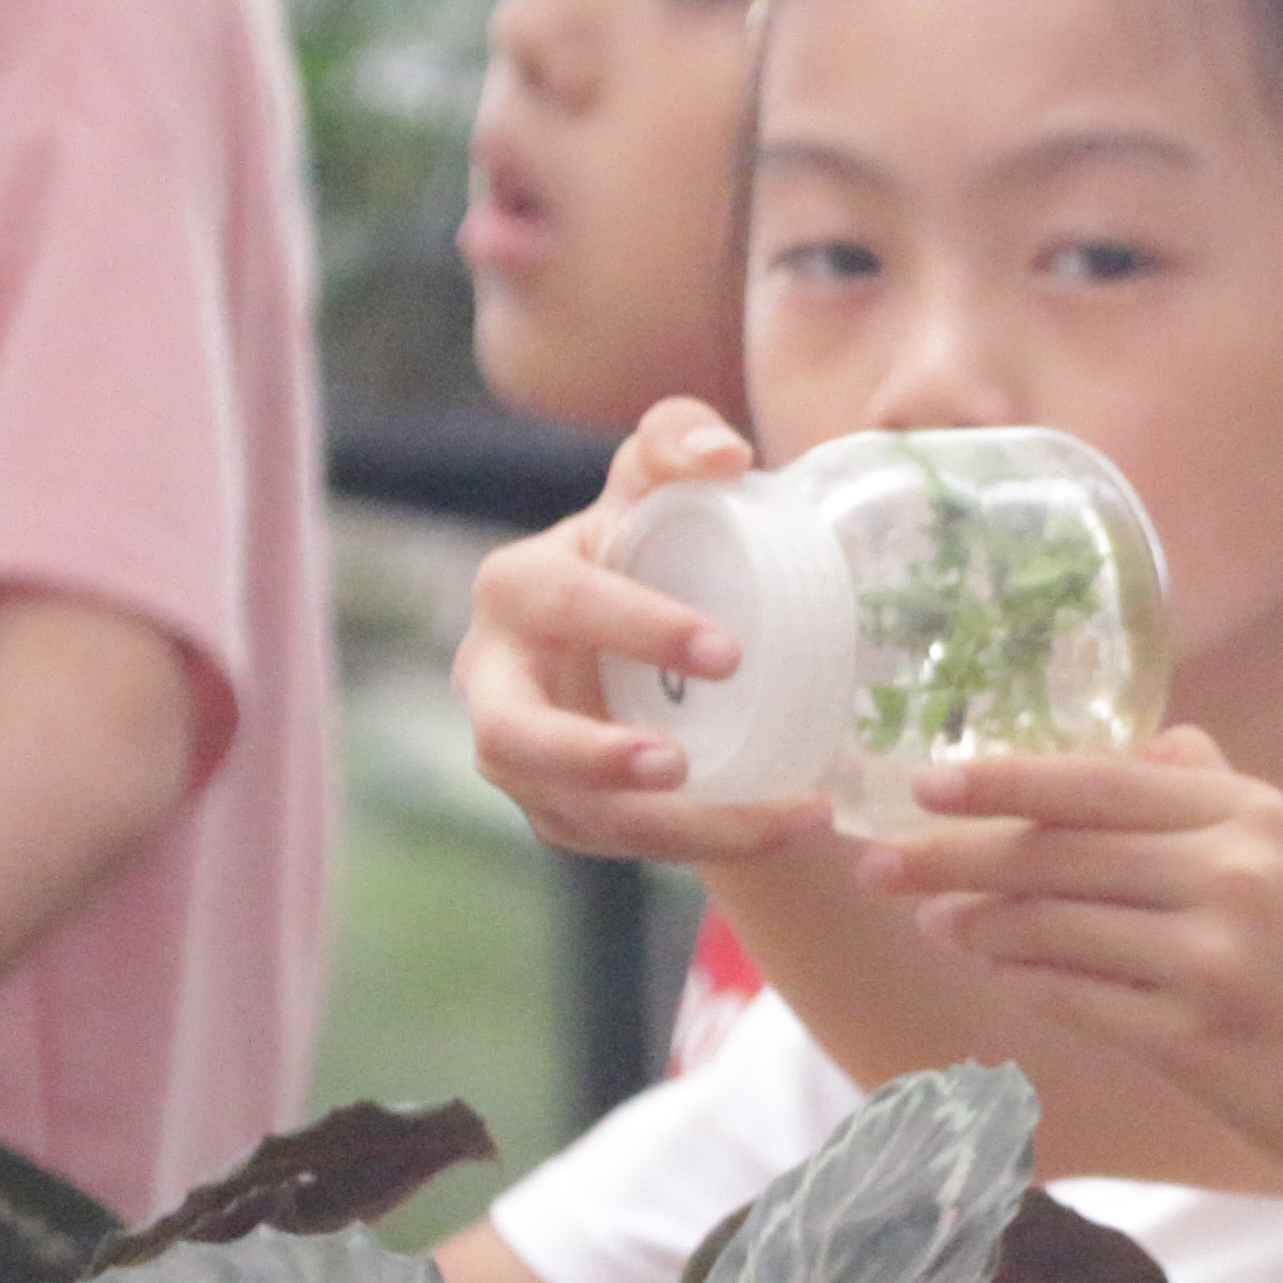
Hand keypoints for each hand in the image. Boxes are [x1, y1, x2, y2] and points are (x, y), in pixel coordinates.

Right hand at [454, 401, 832, 864]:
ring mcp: (520, 756)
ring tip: (777, 820)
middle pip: (515, 734)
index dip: (634, 625)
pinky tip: (787, 827)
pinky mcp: (559, 811)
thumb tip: (724, 455)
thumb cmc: (651, 540)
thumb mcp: (657, 483)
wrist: (648, 625)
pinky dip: (703, 844)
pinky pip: (619, 843)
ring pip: (572, 810)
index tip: (729, 653)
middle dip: (590, 753)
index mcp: (517, 588)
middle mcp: (496, 680)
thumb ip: (677, 439)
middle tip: (678, 764)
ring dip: (670, 826)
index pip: (561, 602)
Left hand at [858, 732, 1282, 1183]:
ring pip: (1053, 925)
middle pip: (1062, 852)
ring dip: (976, 922)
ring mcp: (1216, 958)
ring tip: (932, 917)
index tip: (926, 782)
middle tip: (880, 859)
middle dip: (955, 854)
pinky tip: (990, 966)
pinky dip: (1020, 979)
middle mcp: (1239, 875)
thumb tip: (1146, 741)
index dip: (1004, 781)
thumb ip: (1211, 796)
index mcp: (1256, 815)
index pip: (1102, 783)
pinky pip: (1071, 995)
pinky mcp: (1193, 1036)